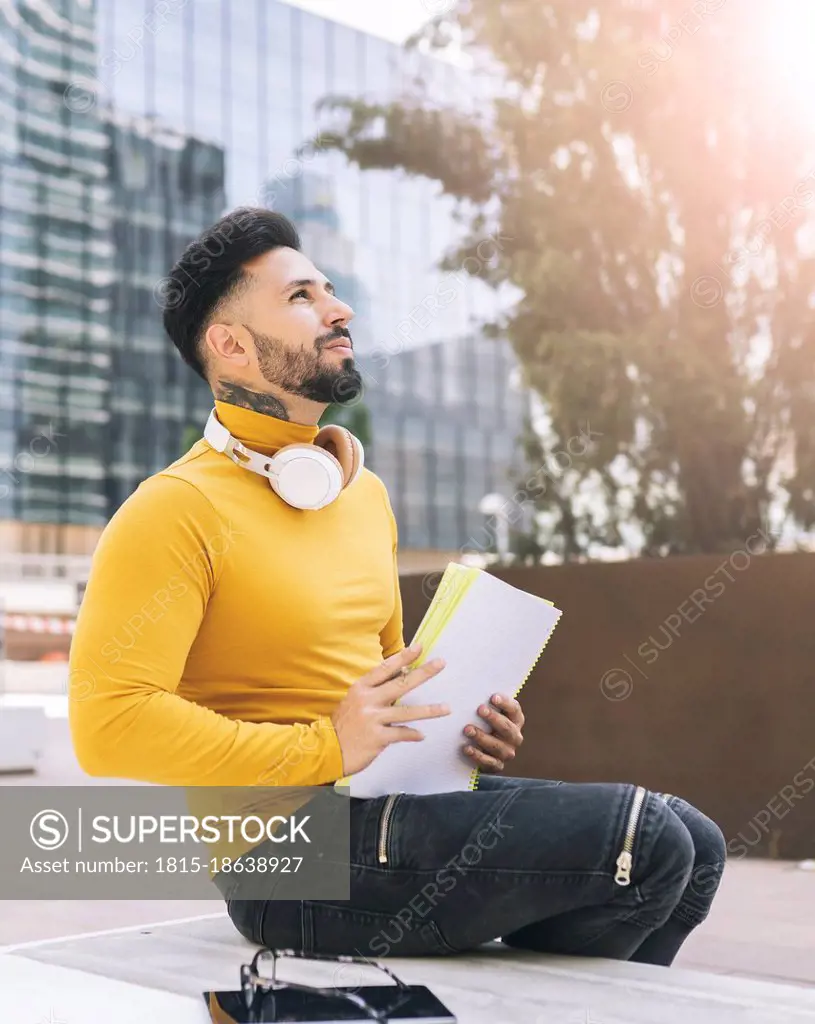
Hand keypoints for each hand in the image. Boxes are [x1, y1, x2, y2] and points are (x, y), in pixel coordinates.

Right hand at [331, 642, 449, 776]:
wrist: (325, 750)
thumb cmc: (342, 725)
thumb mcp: (353, 701)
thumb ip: (374, 691)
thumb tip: (400, 679)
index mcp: (361, 688)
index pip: (385, 668)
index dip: (403, 657)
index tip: (419, 647)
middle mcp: (367, 700)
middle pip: (401, 684)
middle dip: (423, 673)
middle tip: (441, 663)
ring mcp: (372, 719)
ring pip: (407, 712)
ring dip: (429, 710)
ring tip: (447, 708)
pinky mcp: (377, 738)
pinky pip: (401, 734)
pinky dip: (412, 734)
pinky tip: (422, 735)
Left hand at [462, 694, 523, 772]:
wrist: (479, 747)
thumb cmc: (481, 721)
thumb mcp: (485, 710)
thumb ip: (484, 700)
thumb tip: (472, 683)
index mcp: (515, 719)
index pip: (514, 709)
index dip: (505, 703)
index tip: (493, 697)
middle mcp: (515, 736)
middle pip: (507, 728)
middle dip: (494, 719)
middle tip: (480, 710)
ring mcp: (507, 752)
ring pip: (498, 746)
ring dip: (482, 737)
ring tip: (467, 729)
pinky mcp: (497, 765)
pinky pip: (489, 762)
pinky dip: (478, 755)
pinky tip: (466, 748)